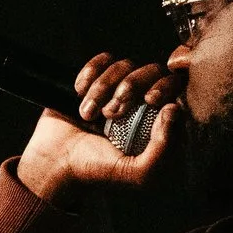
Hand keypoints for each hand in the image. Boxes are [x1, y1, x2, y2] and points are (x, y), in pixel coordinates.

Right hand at [14, 54, 182, 206]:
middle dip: (131, 87)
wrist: (55, 162)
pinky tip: (79, 94)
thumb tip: (174, 108)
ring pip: (124, 65)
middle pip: (153, 70)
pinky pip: (103, 60)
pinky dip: (89, 74)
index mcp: (158, 123)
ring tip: (88, 115)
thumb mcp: (138, 173)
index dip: (165, 87)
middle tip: (111, 113)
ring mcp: (119, 89)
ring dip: (102, 89)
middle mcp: (143, 103)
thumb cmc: (98, 171)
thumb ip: (164, 148)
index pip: (177, 90)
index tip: (149, 100)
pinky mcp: (96, 78)